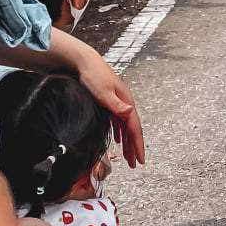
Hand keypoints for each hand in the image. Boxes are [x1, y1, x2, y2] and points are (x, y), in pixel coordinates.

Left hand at [76, 50, 146, 168]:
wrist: (84, 62)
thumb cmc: (93, 74)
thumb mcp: (104, 91)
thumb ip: (116, 104)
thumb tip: (130, 112)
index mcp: (126, 101)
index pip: (135, 128)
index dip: (138, 145)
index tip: (140, 159)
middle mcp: (124, 103)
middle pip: (132, 130)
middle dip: (134, 148)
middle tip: (135, 164)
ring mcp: (118, 103)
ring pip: (126, 128)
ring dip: (128, 143)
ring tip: (128, 157)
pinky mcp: (110, 103)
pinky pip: (119, 123)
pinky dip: (121, 133)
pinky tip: (119, 140)